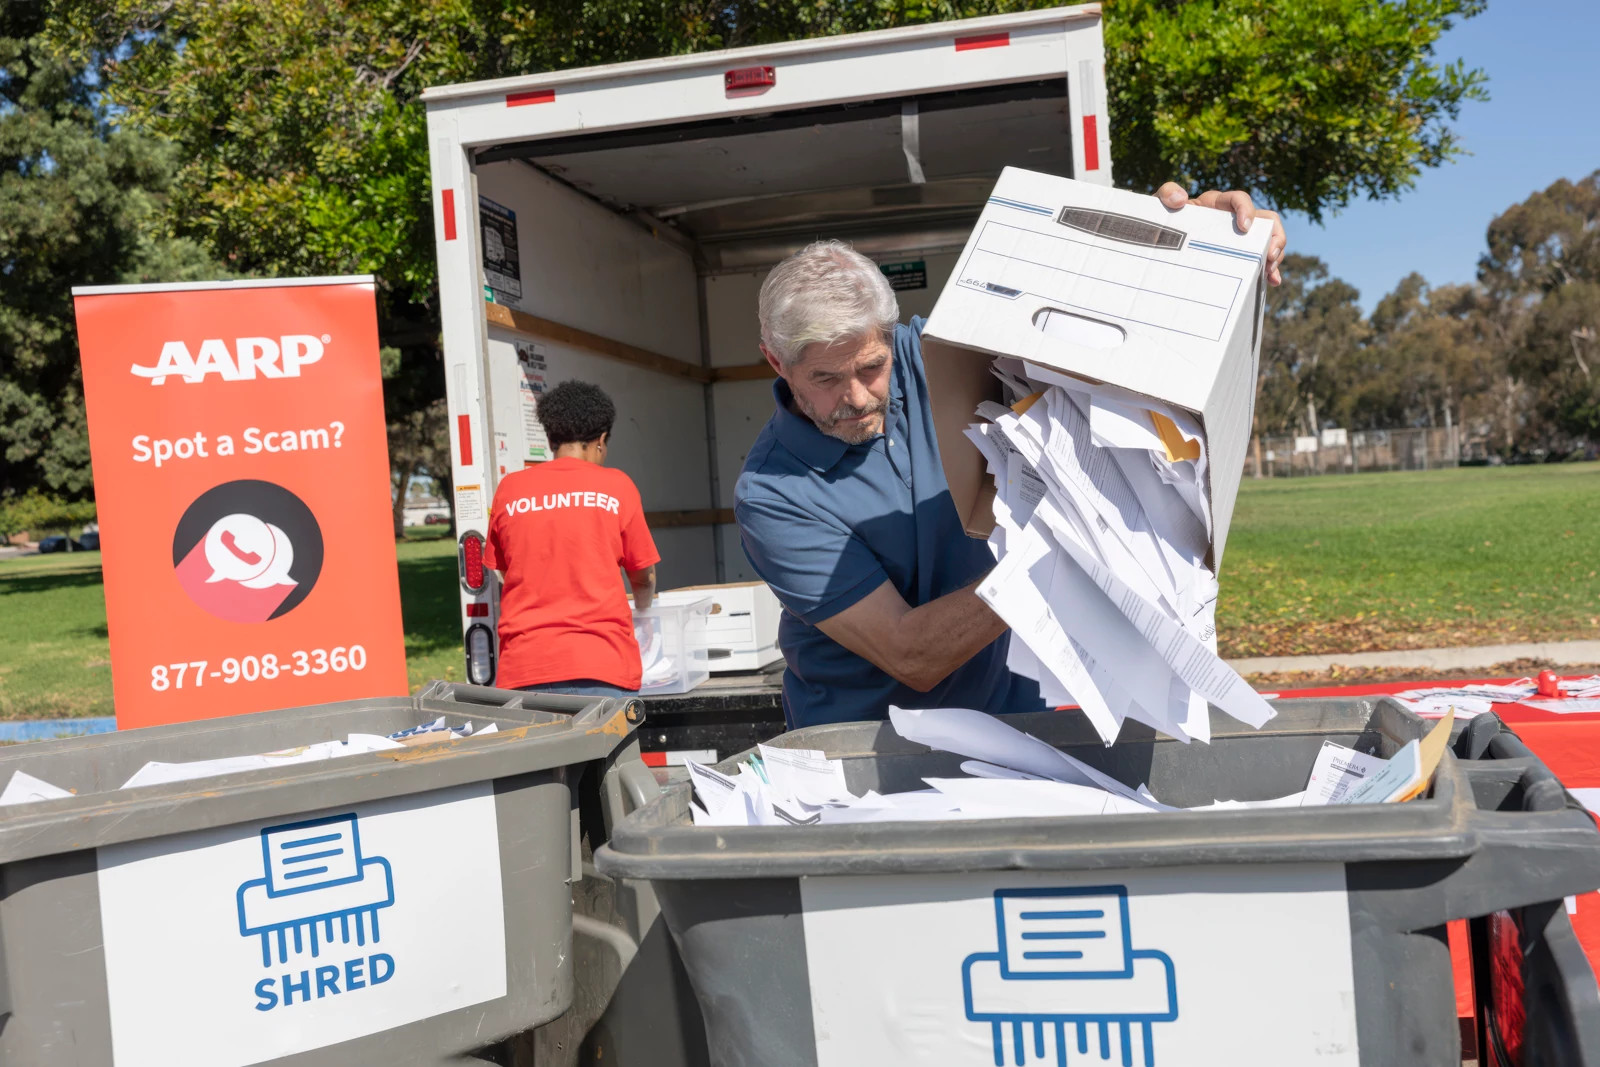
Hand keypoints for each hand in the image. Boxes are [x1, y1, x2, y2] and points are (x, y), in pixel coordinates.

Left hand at [1156, 183, 1287, 286]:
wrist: (1159, 240)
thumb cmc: (1161, 219)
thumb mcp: (1159, 203)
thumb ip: (1167, 193)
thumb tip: (1181, 199)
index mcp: (1217, 204)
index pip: (1240, 199)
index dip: (1247, 210)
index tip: (1244, 227)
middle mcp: (1233, 218)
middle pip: (1265, 220)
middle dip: (1274, 235)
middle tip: (1270, 255)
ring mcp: (1237, 238)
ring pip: (1267, 240)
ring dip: (1274, 254)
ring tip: (1269, 272)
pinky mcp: (1237, 255)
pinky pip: (1258, 260)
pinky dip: (1268, 269)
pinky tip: (1272, 281)